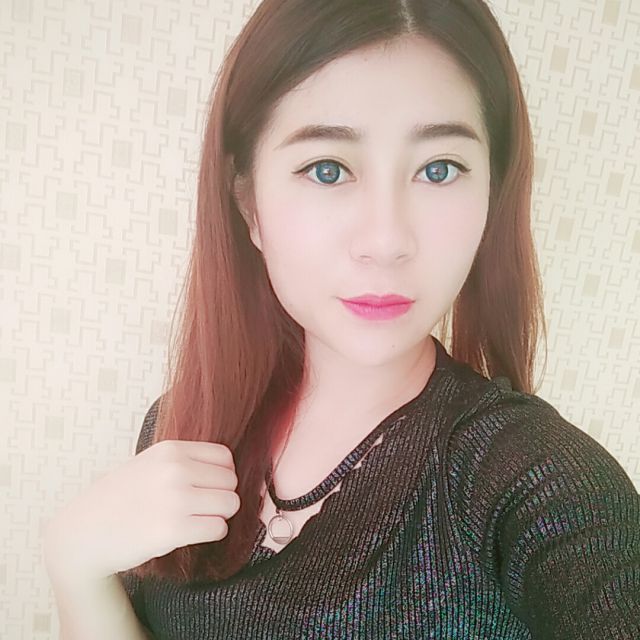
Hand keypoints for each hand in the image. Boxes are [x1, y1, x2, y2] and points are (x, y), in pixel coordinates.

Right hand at [42, 440, 240, 581]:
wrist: (83, 532)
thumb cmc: (118, 498)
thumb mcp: (149, 463)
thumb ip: (183, 461)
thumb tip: (227, 469)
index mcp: (170, 450)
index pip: (225, 457)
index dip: (222, 475)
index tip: (208, 487)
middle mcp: (175, 470)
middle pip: (231, 481)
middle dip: (222, 496)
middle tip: (202, 507)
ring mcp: (175, 499)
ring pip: (230, 504)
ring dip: (219, 515)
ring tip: (197, 519)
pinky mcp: (173, 530)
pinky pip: (218, 528)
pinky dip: (212, 533)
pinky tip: (192, 533)